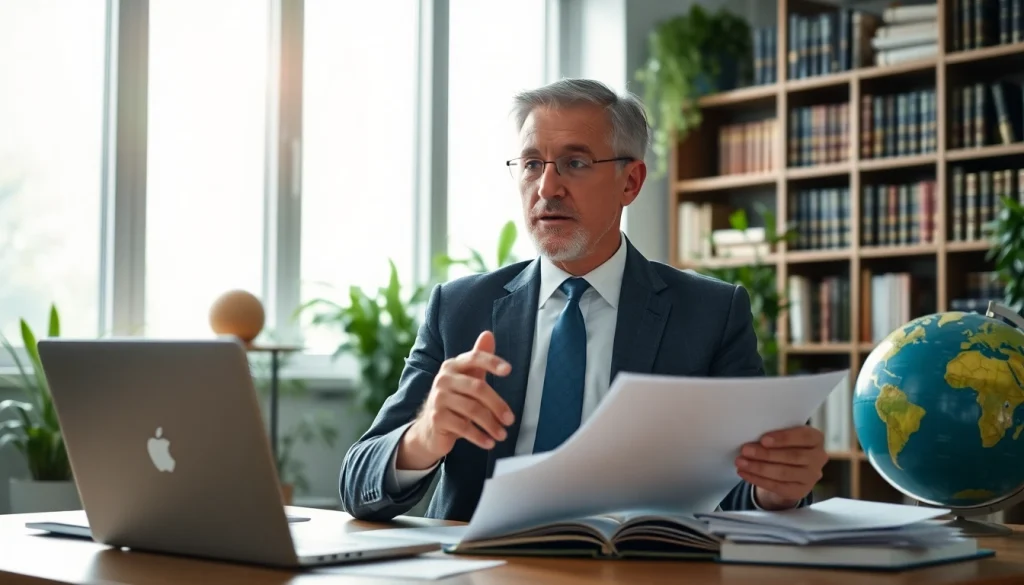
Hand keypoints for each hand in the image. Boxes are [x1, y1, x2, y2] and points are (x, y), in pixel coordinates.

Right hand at [397, 331, 514, 469]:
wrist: (430, 428)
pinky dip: (479, 436)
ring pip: (472, 410)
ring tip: (503, 435)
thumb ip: (479, 358)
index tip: (508, 370)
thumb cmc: (455, 400)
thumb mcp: (468, 378)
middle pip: (478, 388)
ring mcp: (438, 398)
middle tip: (510, 419)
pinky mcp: (437, 418)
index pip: (474, 358)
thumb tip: (488, 334)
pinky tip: (489, 443)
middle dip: (498, 405)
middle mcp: (443, 379)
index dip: (492, 362)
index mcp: (453, 365)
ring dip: (491, 424)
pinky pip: (463, 427)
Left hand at [735, 425, 826, 509]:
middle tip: (745, 450)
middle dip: (766, 454)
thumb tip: (752, 434)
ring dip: (758, 468)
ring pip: (783, 473)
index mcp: (816, 438)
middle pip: (792, 456)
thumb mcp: (784, 436)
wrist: (789, 469)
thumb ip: (776, 435)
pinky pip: (777, 486)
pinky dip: (758, 480)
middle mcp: (819, 458)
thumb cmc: (783, 445)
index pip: (804, 437)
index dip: (784, 438)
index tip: (763, 440)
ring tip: (741, 462)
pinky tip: (745, 473)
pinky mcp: (801, 491)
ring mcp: (812, 476)